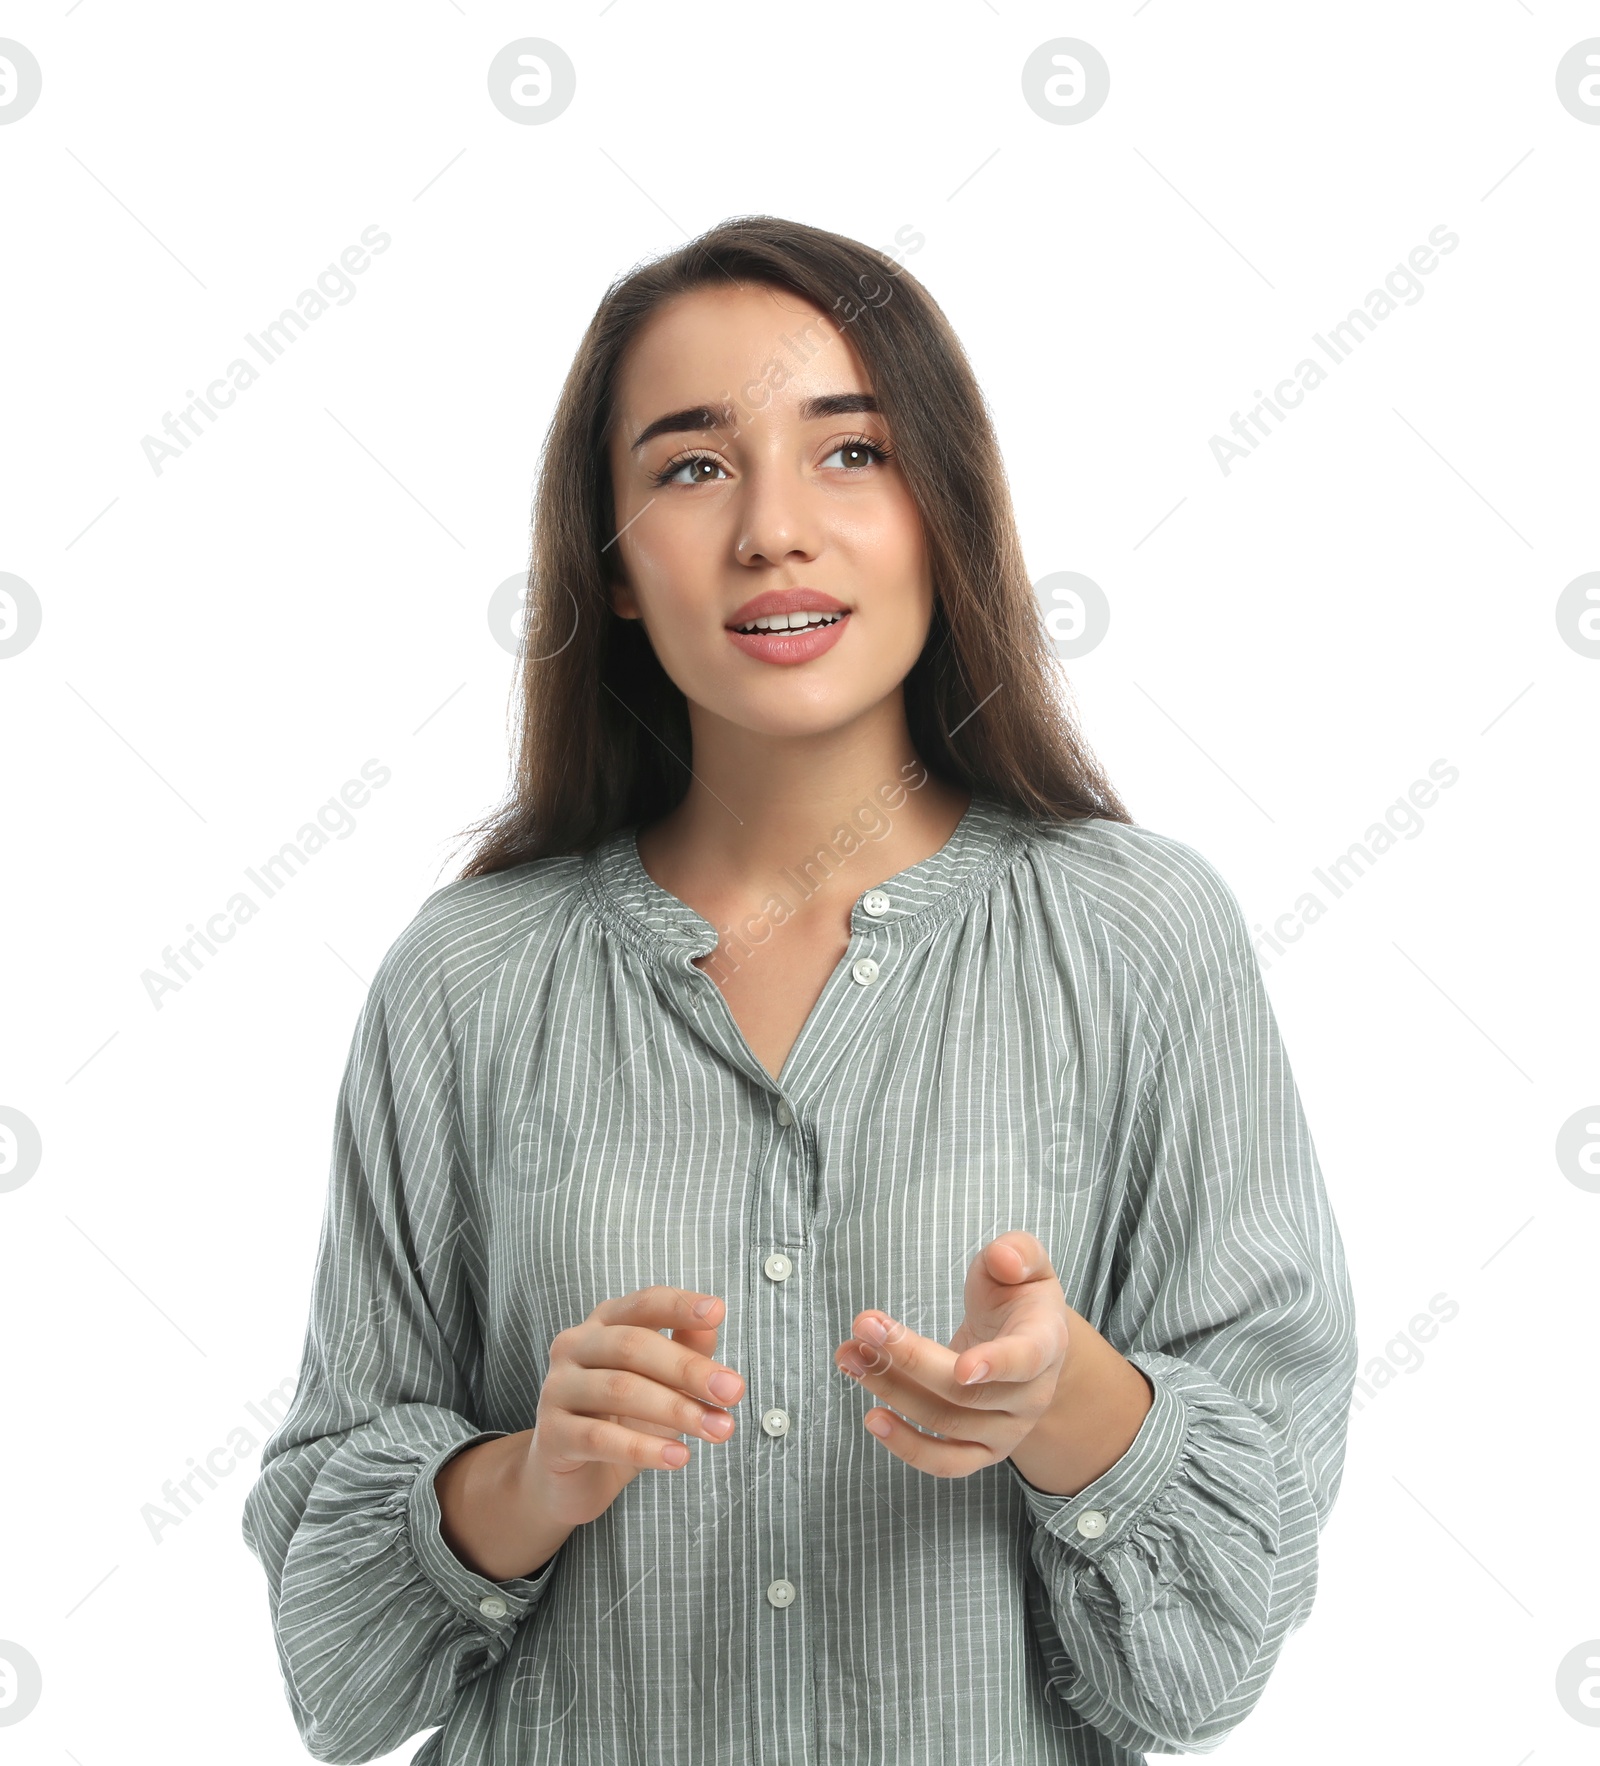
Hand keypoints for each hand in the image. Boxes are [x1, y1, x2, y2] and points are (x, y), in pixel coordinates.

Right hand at [527, 1286, 744, 1528]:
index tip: (718, 1311)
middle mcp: (574, 1346)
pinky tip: (678, 1457)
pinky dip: (644, 1448)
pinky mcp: (551, 1434)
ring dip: (676, 1410)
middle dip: (688, 1368)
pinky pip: (600, 1437)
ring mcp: (557, 1388)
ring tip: (718, 1429)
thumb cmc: (623, 1420)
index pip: (643, 1304)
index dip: (679, 1306)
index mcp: (603, 1324)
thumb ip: (685, 1349)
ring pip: (620, 1390)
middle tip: (734, 1391)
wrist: (570, 1478)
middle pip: (633, 1346)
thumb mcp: (661, 1383)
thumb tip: (711, 1324)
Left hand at [835, 1230, 1071, 1477]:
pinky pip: (945, 1463)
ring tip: (849, 1356)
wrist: (1026, 1342)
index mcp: (1046, 1343)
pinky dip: (907, 1447)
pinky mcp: (982, 1452)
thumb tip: (1003, 1257)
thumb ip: (1018, 1252)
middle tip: (864, 1326)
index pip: (1027, 1359)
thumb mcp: (1026, 1262)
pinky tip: (872, 1417)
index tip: (962, 1367)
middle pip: (965, 1392)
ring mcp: (1008, 1431)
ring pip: (945, 1422)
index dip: (998, 1363)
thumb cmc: (1018, 1296)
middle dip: (909, 1359)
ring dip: (891, 1389)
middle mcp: (1032, 1396)